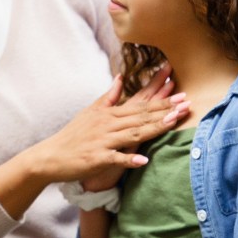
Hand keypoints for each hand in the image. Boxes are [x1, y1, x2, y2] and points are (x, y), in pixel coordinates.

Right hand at [80, 64, 181, 192]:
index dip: (160, 97)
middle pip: (141, 116)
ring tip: (173, 122)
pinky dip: (129, 160)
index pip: (139, 103)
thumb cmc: (73, 135)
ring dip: (154, 128)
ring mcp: (103, 141)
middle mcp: (108, 125)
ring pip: (133, 134)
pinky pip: (116, 159)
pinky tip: (144, 161)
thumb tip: (120, 76)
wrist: (51, 156)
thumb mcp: (90, 111)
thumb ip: (108, 96)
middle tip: (186, 103)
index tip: (178, 89)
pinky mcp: (97, 158)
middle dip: (165, 109)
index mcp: (109, 113)